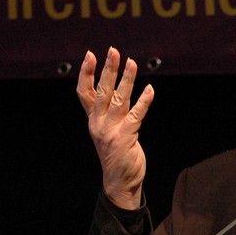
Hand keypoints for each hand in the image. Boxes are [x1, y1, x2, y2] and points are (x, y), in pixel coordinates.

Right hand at [76, 47, 154, 208]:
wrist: (119, 183)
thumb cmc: (116, 155)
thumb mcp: (106, 131)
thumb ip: (106, 112)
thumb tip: (111, 88)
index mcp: (93, 120)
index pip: (84, 92)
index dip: (86, 73)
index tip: (90, 55)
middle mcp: (99, 123)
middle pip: (101, 91)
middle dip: (107, 70)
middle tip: (113, 51)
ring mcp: (111, 131)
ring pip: (118, 100)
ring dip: (126, 80)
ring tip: (132, 63)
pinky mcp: (125, 138)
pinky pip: (136, 115)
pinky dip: (144, 101)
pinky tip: (150, 89)